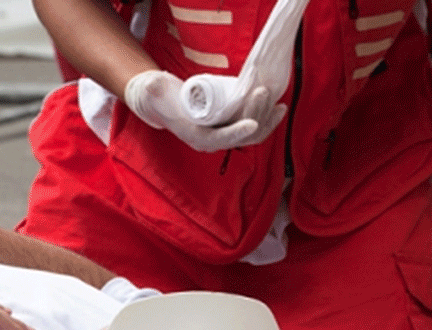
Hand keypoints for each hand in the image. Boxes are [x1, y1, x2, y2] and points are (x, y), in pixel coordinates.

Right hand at [124, 70, 284, 151]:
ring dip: (267, 119)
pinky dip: (268, 119)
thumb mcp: (154, 91)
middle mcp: (212, 140)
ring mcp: (224, 134)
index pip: (219, 139)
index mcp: (195, 137)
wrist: (165, 102)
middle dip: (256, 115)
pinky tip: (278, 108)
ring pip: (252, 135)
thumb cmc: (161, 97)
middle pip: (240, 135)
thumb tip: (153, 86)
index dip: (236, 133)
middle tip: (263, 92)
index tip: (252, 123)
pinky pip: (254, 129)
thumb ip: (153, 88)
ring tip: (278, 102)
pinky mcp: (232, 126)